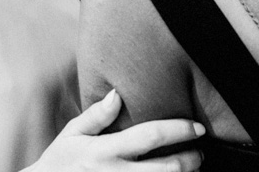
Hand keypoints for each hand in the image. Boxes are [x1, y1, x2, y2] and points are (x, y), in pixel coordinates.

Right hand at [25, 89, 204, 171]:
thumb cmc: (59, 163)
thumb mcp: (72, 134)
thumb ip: (97, 115)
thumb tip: (119, 94)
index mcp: (105, 151)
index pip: (150, 137)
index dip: (178, 130)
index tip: (196, 127)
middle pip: (166, 169)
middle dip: (190, 160)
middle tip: (199, 152)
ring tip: (191, 169)